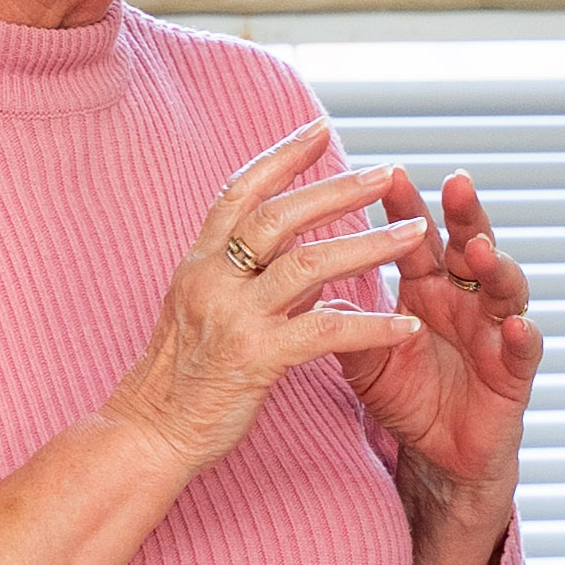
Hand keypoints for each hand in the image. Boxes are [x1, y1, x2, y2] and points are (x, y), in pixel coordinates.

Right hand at [100, 122, 425, 477]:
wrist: (149, 434)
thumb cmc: (182, 378)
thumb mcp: (207, 311)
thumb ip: (254, 279)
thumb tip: (307, 257)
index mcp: (198, 262)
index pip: (240, 191)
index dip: (281, 156)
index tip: (321, 130)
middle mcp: (211, 279)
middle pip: (279, 216)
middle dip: (337, 189)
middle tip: (388, 173)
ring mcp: (231, 317)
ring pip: (308, 264)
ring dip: (368, 245)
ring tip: (414, 235)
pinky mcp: (254, 359)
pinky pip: (324, 331)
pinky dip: (371, 325)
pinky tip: (407, 325)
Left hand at [341, 168, 541, 529]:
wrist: (437, 455)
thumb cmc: (406, 396)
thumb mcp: (363, 359)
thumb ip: (342, 321)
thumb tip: (301, 284)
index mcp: (428, 288)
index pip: (418, 238)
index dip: (407, 207)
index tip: (390, 173)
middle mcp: (467, 301)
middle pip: (471, 246)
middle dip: (467, 215)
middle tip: (457, 184)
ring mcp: (495, 332)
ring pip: (506, 288)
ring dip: (497, 267)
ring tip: (479, 251)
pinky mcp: (515, 373)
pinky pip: (526, 351)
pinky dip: (525, 336)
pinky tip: (517, 325)